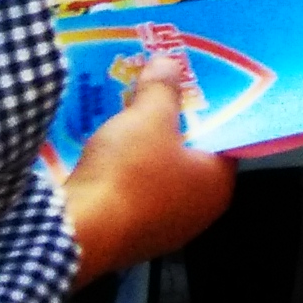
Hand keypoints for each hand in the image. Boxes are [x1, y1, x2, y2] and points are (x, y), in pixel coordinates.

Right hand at [60, 59, 236, 282]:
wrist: (79, 232)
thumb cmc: (129, 174)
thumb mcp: (148, 117)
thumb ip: (162, 88)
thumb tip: (168, 63)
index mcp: (218, 185)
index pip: (223, 140)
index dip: (206, 111)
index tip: (190, 88)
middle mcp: (198, 213)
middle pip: (188, 159)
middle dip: (170, 128)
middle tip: (156, 98)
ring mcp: (164, 231)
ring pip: (158, 179)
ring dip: (143, 153)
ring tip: (127, 119)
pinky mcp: (130, 240)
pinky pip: (131, 198)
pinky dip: (122, 177)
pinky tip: (105, 155)